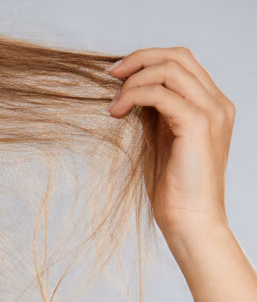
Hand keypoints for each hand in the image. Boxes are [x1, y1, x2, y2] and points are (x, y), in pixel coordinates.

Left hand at [106, 47, 235, 235]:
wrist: (190, 218)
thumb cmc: (174, 186)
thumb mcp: (163, 139)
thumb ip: (156, 112)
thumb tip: (129, 90)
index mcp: (211, 105)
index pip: (182, 61)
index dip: (147, 59)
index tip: (117, 74)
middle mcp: (217, 103)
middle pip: (177, 56)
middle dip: (139, 59)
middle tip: (110, 75)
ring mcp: (211, 112)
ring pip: (169, 69)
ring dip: (133, 81)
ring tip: (114, 105)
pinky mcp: (197, 124)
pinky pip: (160, 93)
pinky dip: (134, 96)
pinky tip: (118, 112)